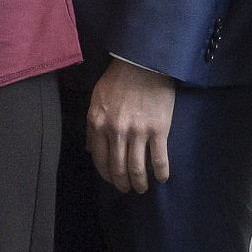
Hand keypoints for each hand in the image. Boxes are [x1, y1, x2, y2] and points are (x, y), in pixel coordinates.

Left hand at [85, 59, 177, 193]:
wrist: (143, 63)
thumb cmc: (118, 79)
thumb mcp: (96, 99)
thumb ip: (92, 125)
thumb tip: (89, 147)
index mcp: (97, 124)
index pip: (99, 159)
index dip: (105, 174)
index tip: (111, 180)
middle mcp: (115, 131)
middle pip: (117, 168)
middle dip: (122, 183)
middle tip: (127, 189)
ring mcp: (137, 132)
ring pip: (136, 168)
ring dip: (139, 183)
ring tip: (142, 188)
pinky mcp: (158, 130)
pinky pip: (158, 159)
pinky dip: (160, 173)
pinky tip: (161, 178)